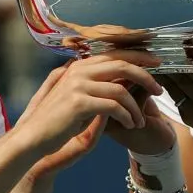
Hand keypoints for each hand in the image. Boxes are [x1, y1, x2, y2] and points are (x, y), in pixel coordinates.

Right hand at [15, 53, 164, 173]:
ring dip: (135, 106)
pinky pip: (113, 105)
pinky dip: (126, 115)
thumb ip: (96, 86)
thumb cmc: (56, 121)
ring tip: (140, 120)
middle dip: (145, 75)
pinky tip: (129, 124)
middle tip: (159, 89)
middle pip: (121, 64)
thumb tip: (123, 81)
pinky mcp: (78, 103)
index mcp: (79, 67)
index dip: (138, 57)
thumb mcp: (77, 98)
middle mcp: (78, 71)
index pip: (114, 54)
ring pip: (120, 88)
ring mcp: (77, 85)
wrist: (33, 138)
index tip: (156, 64)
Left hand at [153, 48, 192, 145]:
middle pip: (183, 82)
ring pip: (175, 92)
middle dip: (170, 67)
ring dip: (165, 78)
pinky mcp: (189, 121)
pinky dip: (170, 89)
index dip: (182, 60)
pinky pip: (176, 101)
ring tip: (158, 64)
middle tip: (159, 54)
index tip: (172, 49)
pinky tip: (165, 78)